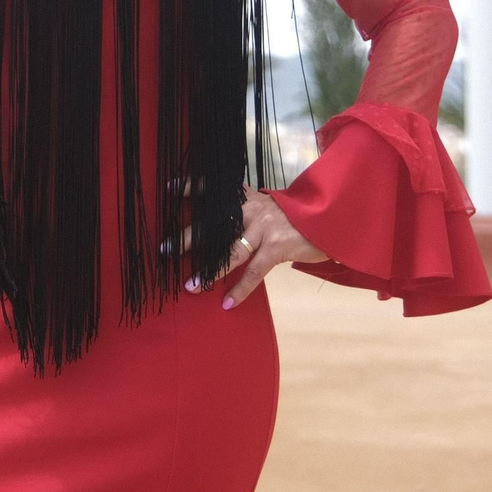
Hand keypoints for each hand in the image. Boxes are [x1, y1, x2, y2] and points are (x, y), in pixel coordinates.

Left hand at [177, 187, 327, 309]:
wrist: (327, 218)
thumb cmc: (292, 216)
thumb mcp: (266, 206)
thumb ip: (245, 212)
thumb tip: (217, 229)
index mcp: (246, 197)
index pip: (215, 189)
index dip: (192, 187)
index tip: (170, 188)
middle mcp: (251, 209)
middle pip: (213, 224)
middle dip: (187, 238)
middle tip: (164, 250)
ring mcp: (264, 228)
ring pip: (229, 252)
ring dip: (208, 272)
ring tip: (191, 286)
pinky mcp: (277, 247)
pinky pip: (254, 272)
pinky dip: (240, 289)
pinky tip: (227, 303)